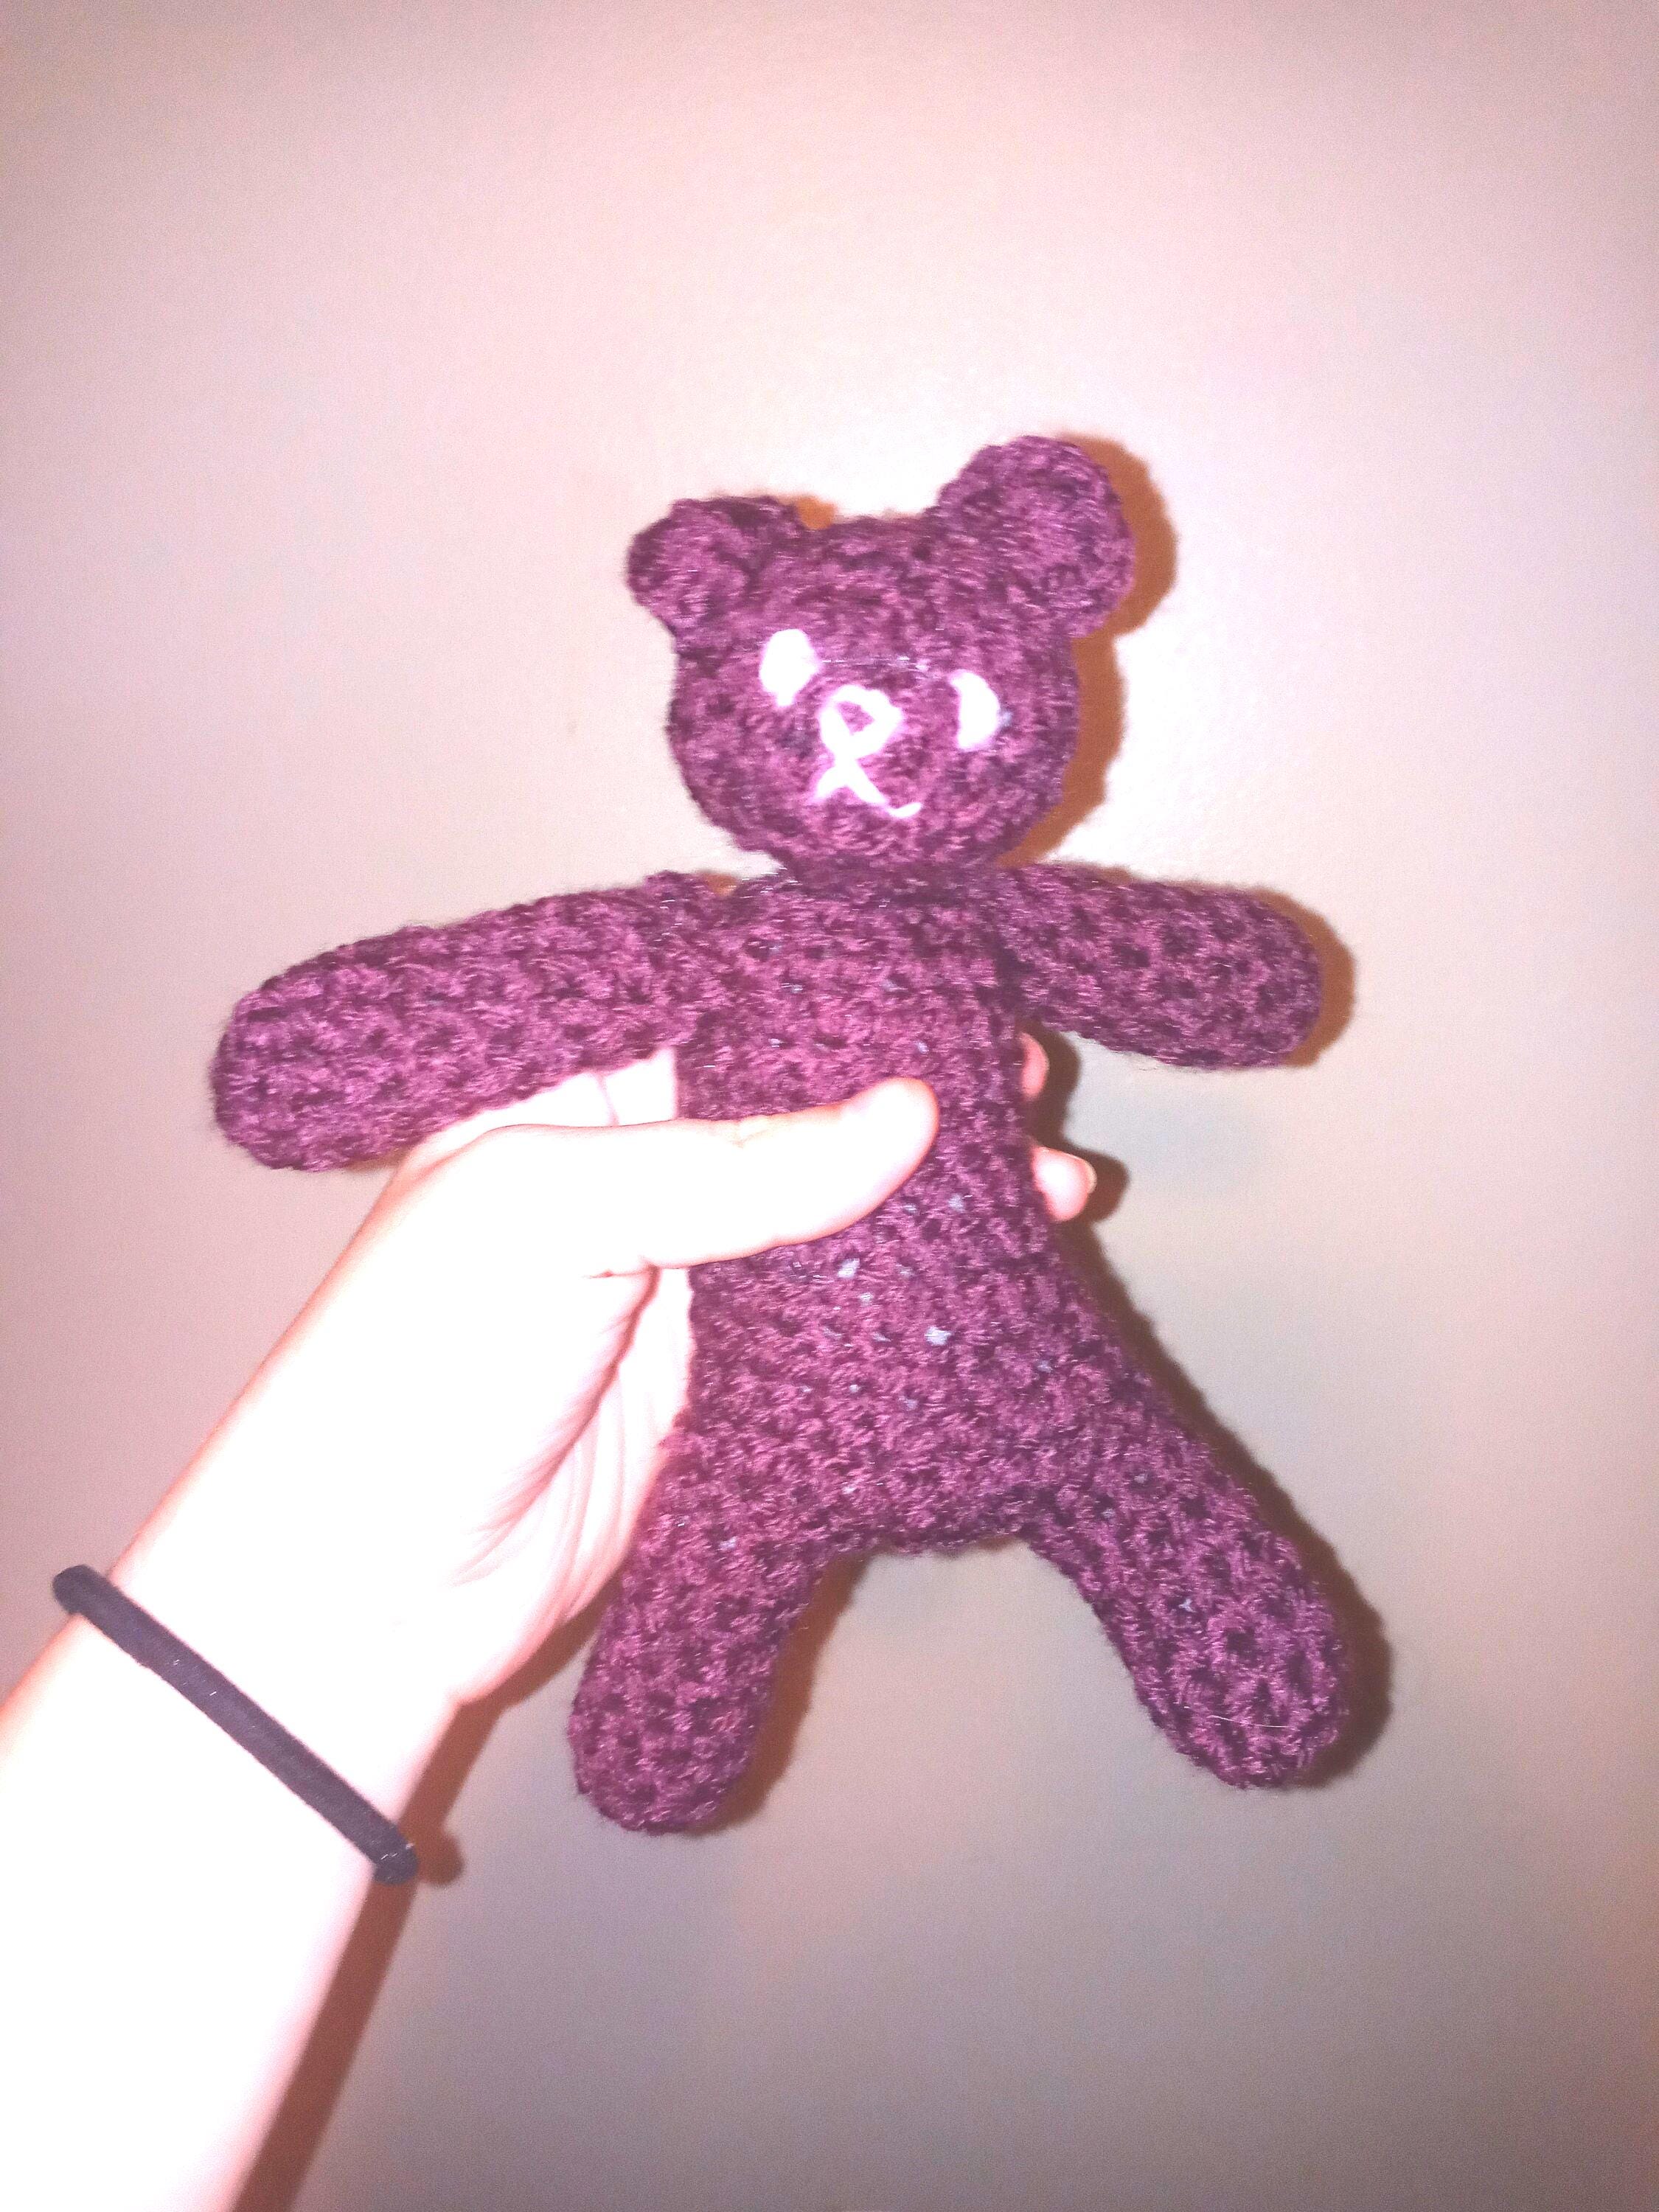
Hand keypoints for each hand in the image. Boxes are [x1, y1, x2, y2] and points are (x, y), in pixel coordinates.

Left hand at [115, 1041, 1091, 1740]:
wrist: (378, 1591)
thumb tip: (909, 1114)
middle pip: (803, 1103)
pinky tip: (1012, 1270)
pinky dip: (927, 1295)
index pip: (724, 999)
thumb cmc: (420, 1365)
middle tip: (1031, 1084)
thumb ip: (725, 1165)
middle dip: (922, 1091)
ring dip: (946, 1194)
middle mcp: (637, 1165)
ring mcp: (691, 1276)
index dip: (841, 988)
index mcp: (570, 1089)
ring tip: (1056, 1180)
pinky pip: (847, 1316)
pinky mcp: (734, 1377)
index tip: (957, 986)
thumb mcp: (546, 1216)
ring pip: (842, 1209)